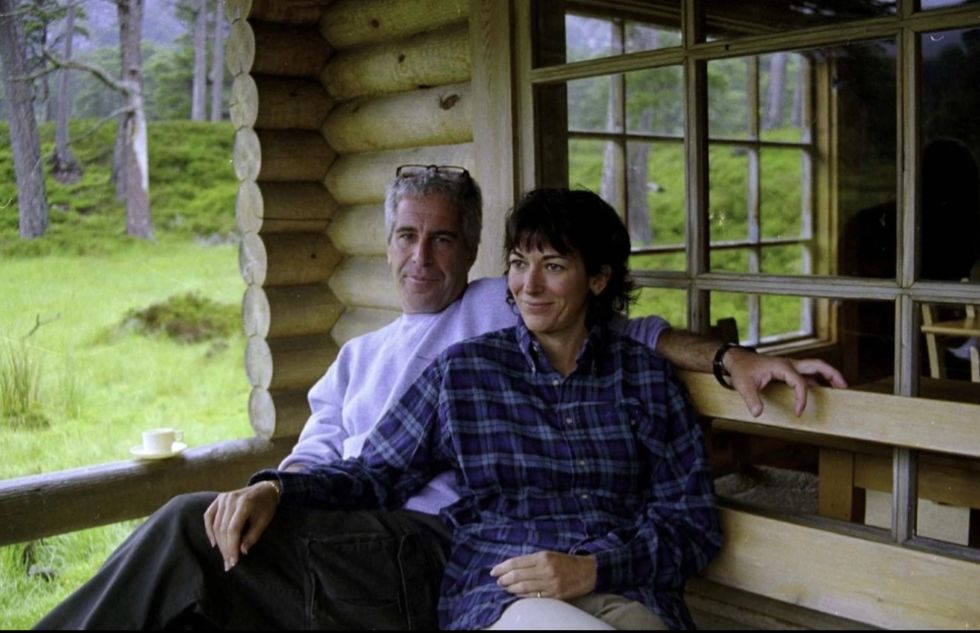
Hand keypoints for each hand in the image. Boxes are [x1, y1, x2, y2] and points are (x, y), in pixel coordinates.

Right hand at [203, 481, 279, 571]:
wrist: (264, 489)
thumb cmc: (266, 506)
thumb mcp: (264, 521)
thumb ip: (253, 536)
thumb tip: (241, 551)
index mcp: (245, 503)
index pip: (233, 529)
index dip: (232, 546)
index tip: (234, 561)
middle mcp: (231, 499)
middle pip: (223, 529)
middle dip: (225, 548)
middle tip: (228, 564)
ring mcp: (223, 498)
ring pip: (215, 525)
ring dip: (219, 543)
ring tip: (224, 557)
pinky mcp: (219, 498)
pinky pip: (209, 516)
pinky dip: (209, 530)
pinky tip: (214, 542)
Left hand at [490, 551, 596, 599]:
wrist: (586, 572)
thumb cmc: (565, 562)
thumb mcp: (548, 555)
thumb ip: (531, 560)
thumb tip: (511, 567)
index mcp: (543, 557)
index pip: (517, 562)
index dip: (502, 567)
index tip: (494, 571)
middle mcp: (546, 570)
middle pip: (518, 575)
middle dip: (504, 579)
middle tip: (498, 581)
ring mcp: (550, 584)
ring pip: (524, 587)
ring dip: (511, 588)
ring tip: (505, 587)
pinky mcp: (554, 595)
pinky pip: (534, 597)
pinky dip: (522, 595)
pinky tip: (516, 594)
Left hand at [725, 349, 847, 416]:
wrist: (737, 360)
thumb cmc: (741, 370)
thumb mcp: (744, 385)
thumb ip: (751, 399)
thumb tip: (758, 413)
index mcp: (782, 366)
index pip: (799, 382)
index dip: (802, 398)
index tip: (799, 412)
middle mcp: (790, 364)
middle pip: (817, 365)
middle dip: (832, 374)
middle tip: (845, 386)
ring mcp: (791, 367)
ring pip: (815, 369)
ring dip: (828, 377)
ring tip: (841, 389)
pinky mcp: (789, 372)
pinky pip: (807, 376)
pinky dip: (817, 382)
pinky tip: (822, 392)